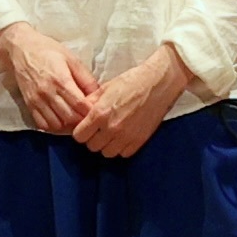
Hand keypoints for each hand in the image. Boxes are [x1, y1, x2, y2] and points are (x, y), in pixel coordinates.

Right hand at [0, 22, 96, 134]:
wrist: (21, 48)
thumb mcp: (72, 59)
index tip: (96, 110)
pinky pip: (42, 124)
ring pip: (56, 125)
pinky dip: (53, 126)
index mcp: (61, 80)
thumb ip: (86, 78)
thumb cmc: (48, 51)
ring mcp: (37, 100)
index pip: (80, 105)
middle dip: (81, 120)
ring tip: (74, 118)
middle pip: (69, 117)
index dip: (90, 111)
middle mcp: (48, 93)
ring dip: (67, 125)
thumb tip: (98, 95)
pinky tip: (59, 119)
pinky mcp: (29, 104)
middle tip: (87, 116)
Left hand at [71, 44, 192, 158]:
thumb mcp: (105, 88)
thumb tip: (80, 113)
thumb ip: (90, 103)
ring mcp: (126, 137)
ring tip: (110, 134)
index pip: (79, 136)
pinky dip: (121, 148)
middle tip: (98, 130)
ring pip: (107, 153)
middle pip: (92, 146)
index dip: (80, 132)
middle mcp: (111, 128)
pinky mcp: (139, 141)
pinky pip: (124, 154)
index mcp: (100, 114)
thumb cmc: (132, 82)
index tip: (84, 128)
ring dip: (106, 145)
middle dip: (92, 138)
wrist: (157, 84)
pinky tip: (122, 137)